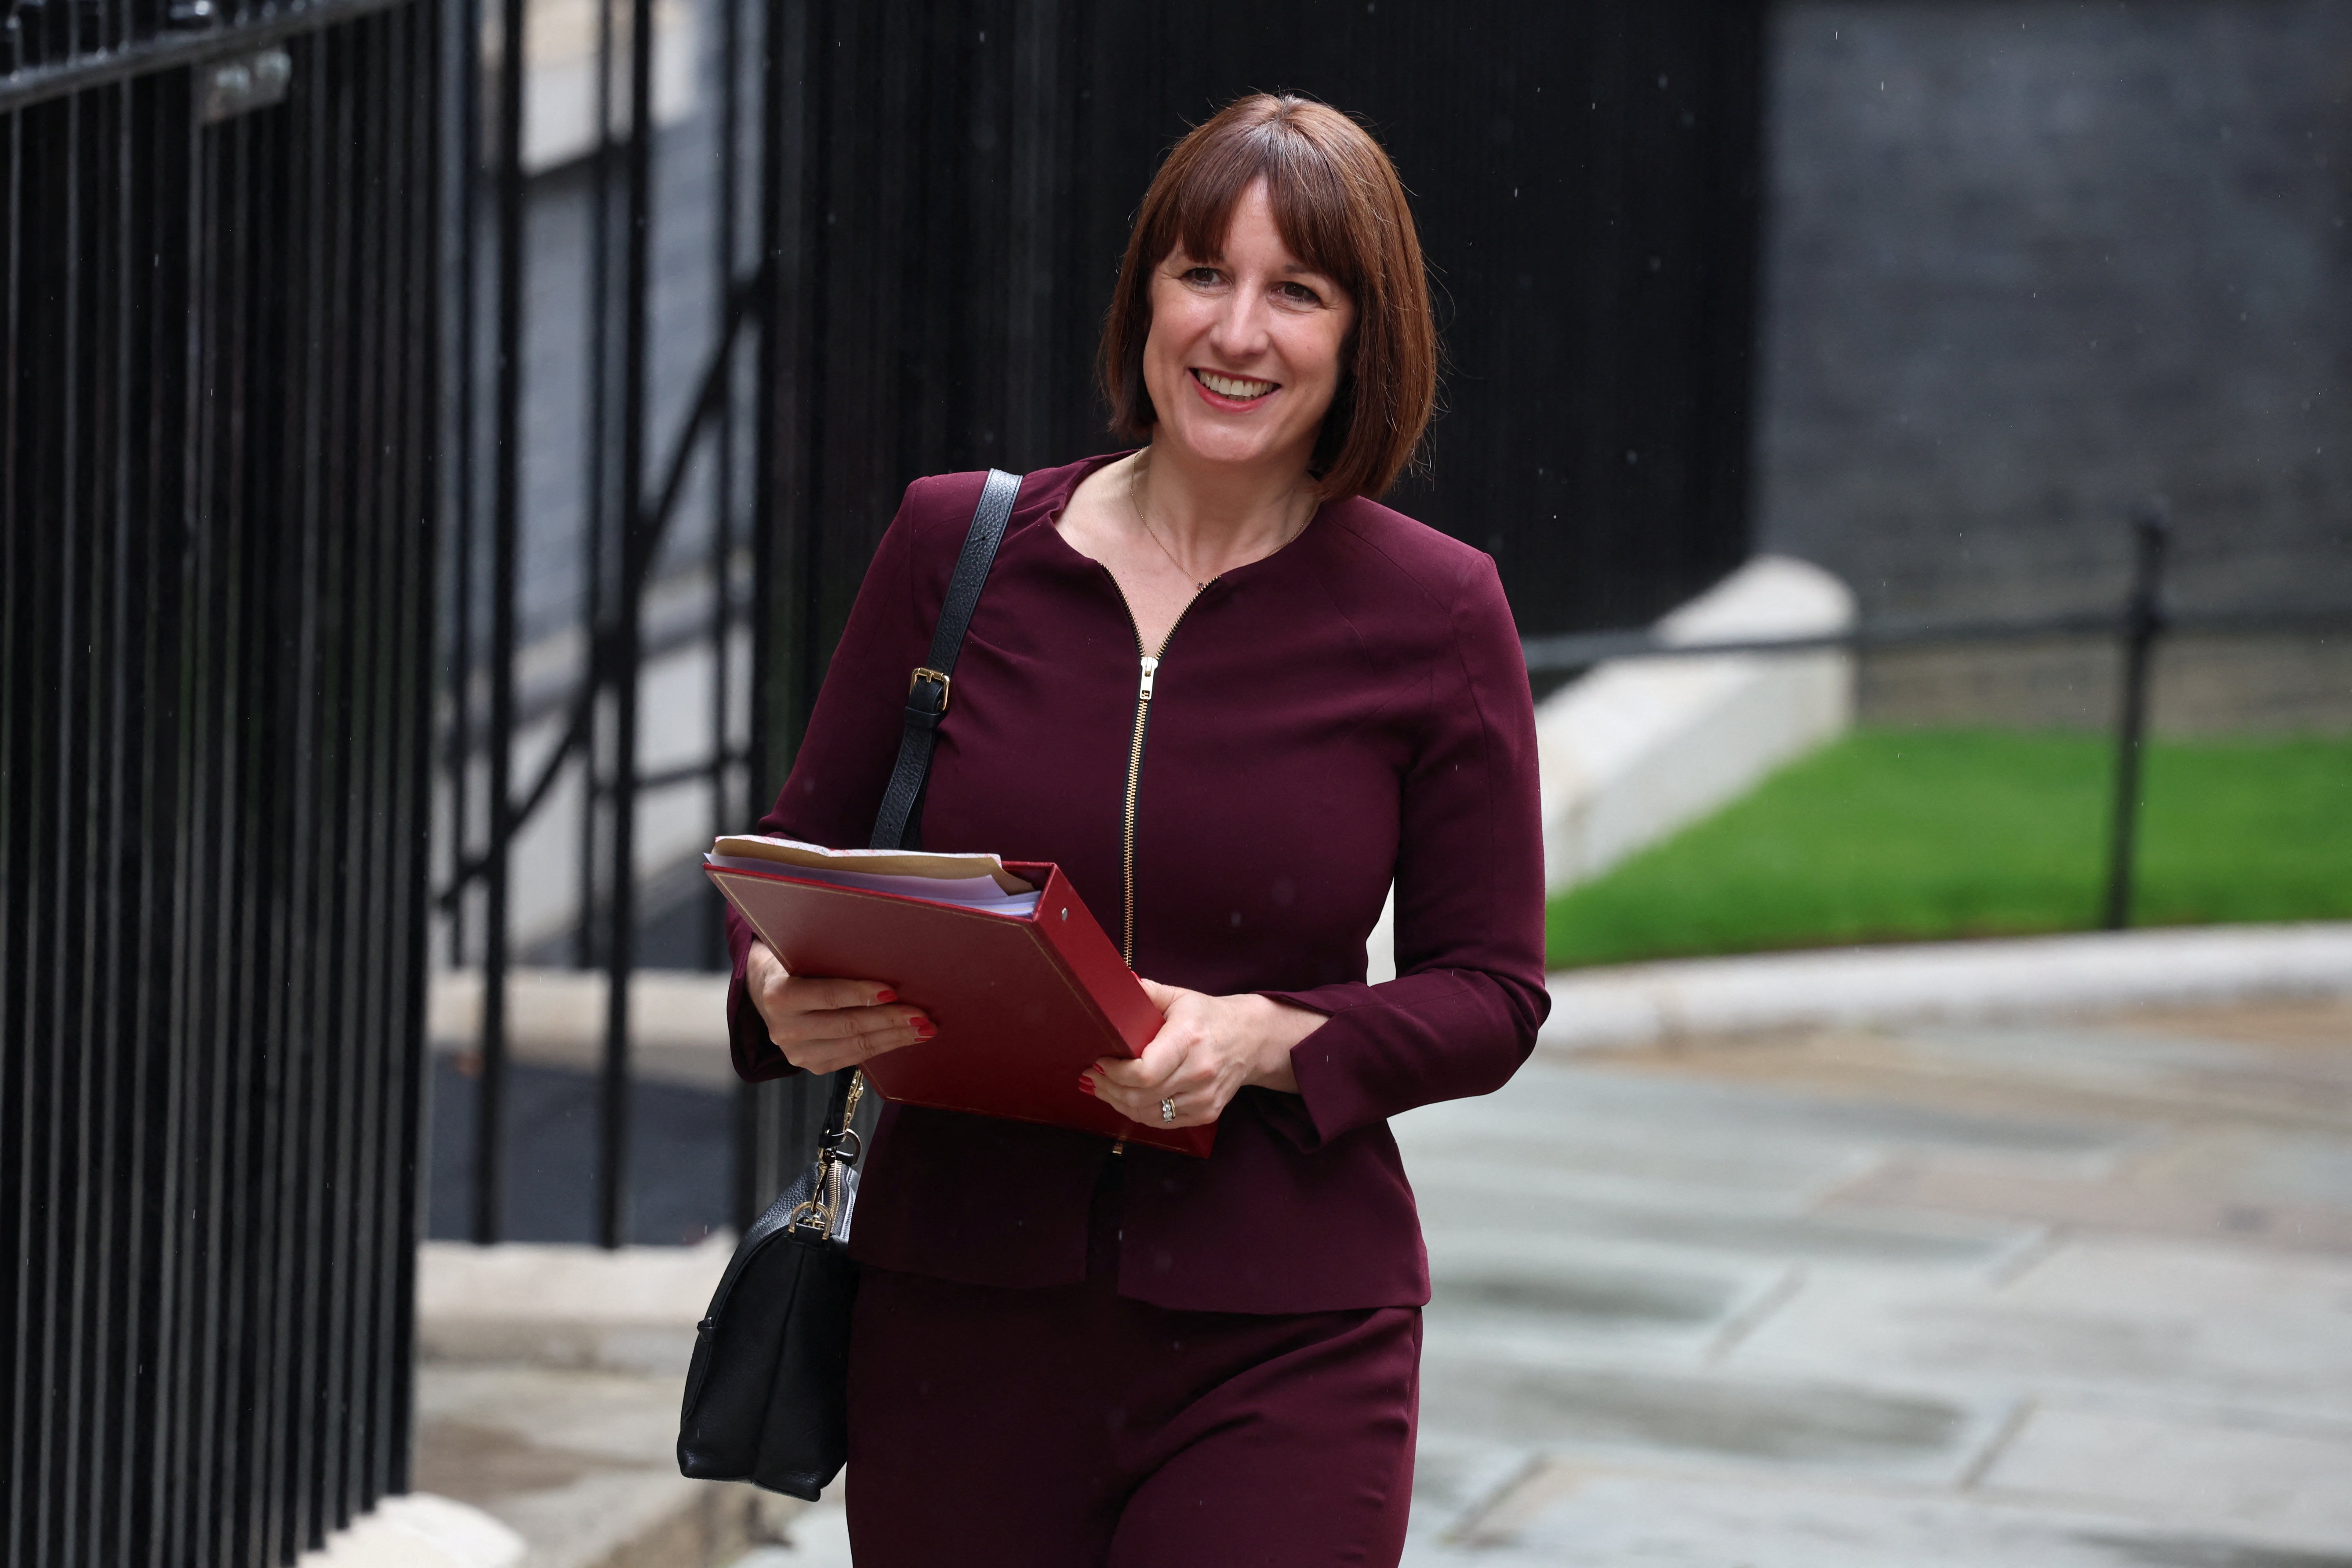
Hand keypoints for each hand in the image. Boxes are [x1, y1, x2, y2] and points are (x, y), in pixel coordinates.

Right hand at [743, 939, 934, 1073]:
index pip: (828, 996)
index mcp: (779, 995)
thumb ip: (833, 958)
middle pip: (846, 1025)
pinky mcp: (811, 1065)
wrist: (766, 988)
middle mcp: (784, 1029)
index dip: (861, 994)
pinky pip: (854, 1057)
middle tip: (922, 1014)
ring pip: (855, 1045)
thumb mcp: (804, 951)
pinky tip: (905, 1038)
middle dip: (889, 1020)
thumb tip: (887, 959)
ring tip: (924, 1029)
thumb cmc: (796, 961)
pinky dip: (883, 1047)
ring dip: (894, 1037)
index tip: (893, 991)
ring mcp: (796, 1052)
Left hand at [1080, 979, 1320, 1129]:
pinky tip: (1126, 1100)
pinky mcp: (1208, 1112)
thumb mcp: (1179, 996)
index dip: (1115, 1073)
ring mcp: (1205, 1097)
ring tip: (1103, 1089)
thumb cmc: (1208, 1016)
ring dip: (1119, 1104)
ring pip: (1149, 1114)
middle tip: (1092, 1077)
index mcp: (1188, 1040)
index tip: (1099, 1062)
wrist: (1251, 1039)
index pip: (1144, 1072)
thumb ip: (1146, 992)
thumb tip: (1113, 985)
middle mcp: (1199, 1072)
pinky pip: (1163, 1122)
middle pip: (1141, 1096)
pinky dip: (1140, 1114)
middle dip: (1109, 1089)